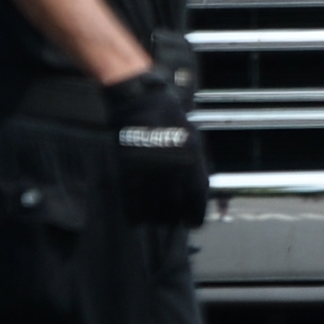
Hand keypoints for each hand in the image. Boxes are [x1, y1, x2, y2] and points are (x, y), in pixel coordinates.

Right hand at [102, 66, 211, 228]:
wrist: (137, 100)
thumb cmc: (168, 117)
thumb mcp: (192, 138)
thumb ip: (196, 166)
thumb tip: (196, 193)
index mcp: (191, 159)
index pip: (196, 197)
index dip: (196, 215)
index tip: (192, 223)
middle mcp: (170, 168)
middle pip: (174, 207)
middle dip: (175, 218)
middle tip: (173, 221)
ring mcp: (148, 170)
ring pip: (153, 208)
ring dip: (156, 218)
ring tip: (156, 218)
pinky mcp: (127, 169)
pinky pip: (131, 201)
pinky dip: (135, 213)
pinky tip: (137, 217)